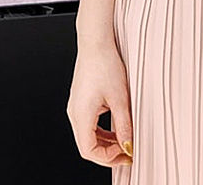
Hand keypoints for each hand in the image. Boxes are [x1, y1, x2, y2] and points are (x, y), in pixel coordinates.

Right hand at [67, 39, 133, 167]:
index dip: (108, 158)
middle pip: (87, 146)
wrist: (95, 43)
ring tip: (125, 141)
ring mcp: (76, 106)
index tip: (125, 156)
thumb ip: (123, 126)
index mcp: (81, 114)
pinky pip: (89, 124)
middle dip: (108, 153)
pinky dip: (102, 132)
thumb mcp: (120, 99)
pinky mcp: (81, 101)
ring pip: (88, 136)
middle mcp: (75, 112)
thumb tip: (128, 146)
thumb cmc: (104, 64)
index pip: (88, 150)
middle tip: (127, 152)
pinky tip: (117, 128)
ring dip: (106, 143)